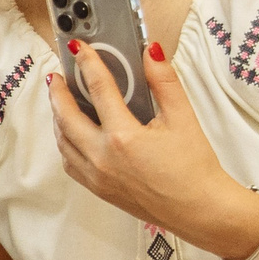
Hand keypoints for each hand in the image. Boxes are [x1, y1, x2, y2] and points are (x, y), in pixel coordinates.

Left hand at [49, 39, 258, 259]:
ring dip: (58, 118)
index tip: (80, 49)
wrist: (200, 210)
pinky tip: (72, 133)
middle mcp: (102, 158)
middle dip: (58, 93)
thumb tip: (150, 52)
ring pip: (63, 142)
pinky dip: (66, 143)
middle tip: (58, 75)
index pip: (99, 90)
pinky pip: (70, 162)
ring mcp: (96, 176)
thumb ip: (164, 81)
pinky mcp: (98, 189)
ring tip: (61, 100)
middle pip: (66, 117)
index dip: (88, 64)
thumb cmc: (194, 168)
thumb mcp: (183, 118)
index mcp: (123, 138)